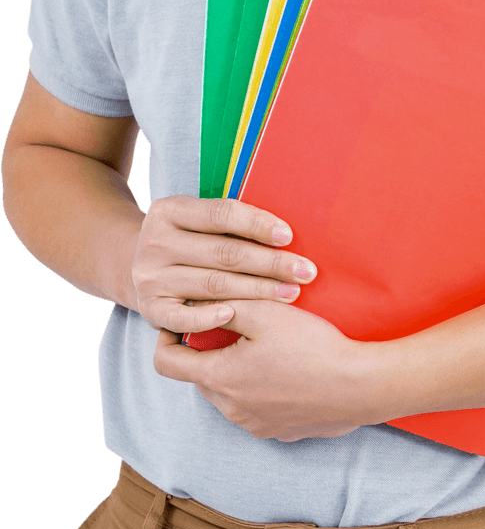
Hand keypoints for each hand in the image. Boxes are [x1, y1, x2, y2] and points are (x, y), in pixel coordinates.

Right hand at [131, 195, 317, 333]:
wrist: (134, 265)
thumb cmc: (188, 241)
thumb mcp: (197, 221)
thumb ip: (230, 222)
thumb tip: (286, 233)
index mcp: (169, 210)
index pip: (221, 214)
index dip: (257, 224)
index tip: (288, 236)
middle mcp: (155, 242)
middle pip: (223, 253)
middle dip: (270, 263)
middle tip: (305, 271)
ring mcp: (150, 277)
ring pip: (213, 284)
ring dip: (257, 290)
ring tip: (291, 293)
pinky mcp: (150, 308)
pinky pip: (183, 318)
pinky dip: (208, 318)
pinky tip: (235, 315)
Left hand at [153, 298, 385, 440]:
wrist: (362, 386)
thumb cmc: (313, 347)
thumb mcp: (265, 312)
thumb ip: (223, 306)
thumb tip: (197, 305)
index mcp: (219, 378)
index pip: (166, 363)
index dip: (167, 339)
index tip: (183, 323)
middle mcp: (230, 409)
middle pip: (200, 377)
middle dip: (210, 352)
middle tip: (237, 327)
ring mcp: (256, 425)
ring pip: (229, 394)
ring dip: (237, 371)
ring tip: (268, 349)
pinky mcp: (281, 432)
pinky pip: (257, 409)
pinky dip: (262, 390)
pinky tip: (289, 371)